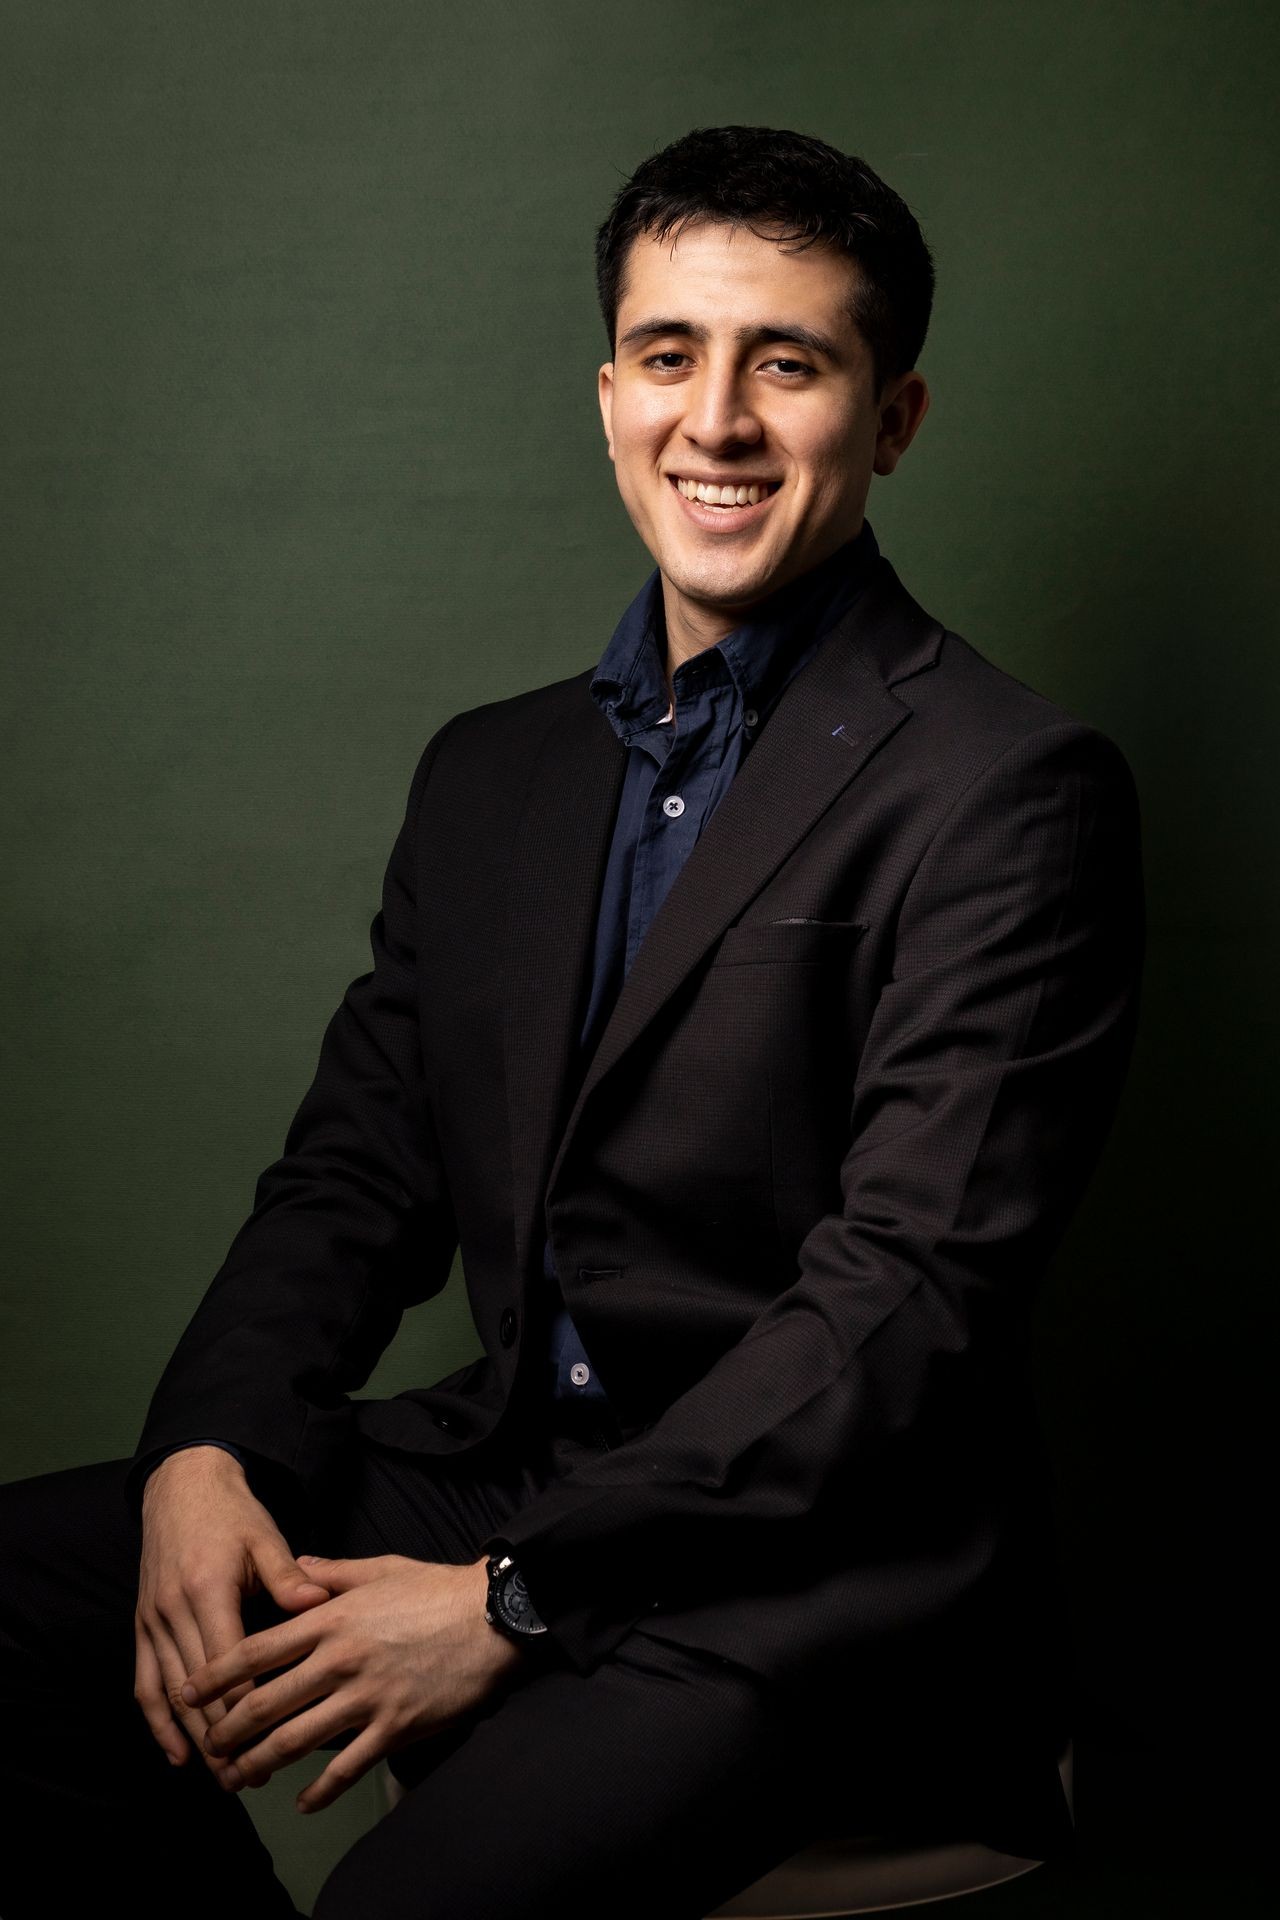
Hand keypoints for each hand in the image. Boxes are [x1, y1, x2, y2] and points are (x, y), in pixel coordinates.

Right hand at [134, 1446, 331, 1788]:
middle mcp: (174, 1610)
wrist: (183, 1486)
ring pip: (170, 1692)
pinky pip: (145, 1682)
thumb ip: (288, 1575)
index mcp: (208, 1589)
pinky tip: (177, 1753)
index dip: (247, 1702)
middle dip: (222, 1735)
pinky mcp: (143, 1625)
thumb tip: (318, 1605)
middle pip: (197, 1688)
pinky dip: (158, 1721)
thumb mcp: (265, 1536)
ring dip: (194, 1737)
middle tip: (249, 1775)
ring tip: (221, 1774)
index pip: (228, 1660)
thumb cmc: (232, 1514)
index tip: (271, 1735)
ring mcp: (153, 1620)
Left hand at [180, 1552, 527, 1812]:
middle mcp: (341, 1661)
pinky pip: (348, 1769)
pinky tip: (303, 1802)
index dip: (216, 1675)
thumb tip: (294, 1568)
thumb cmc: (435, 1589)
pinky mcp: (395, 1727)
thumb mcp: (379, 1568)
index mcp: (332, 1619)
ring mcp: (367, 1698)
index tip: (189, 1691)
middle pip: (267, 1702)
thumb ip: (330, 1573)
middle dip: (228, 1729)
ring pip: (298, 1741)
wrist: (492, 1617)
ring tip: (238, 1777)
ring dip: (261, 1763)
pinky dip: (321, 1791)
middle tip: (208, 1745)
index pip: (258, 1650)